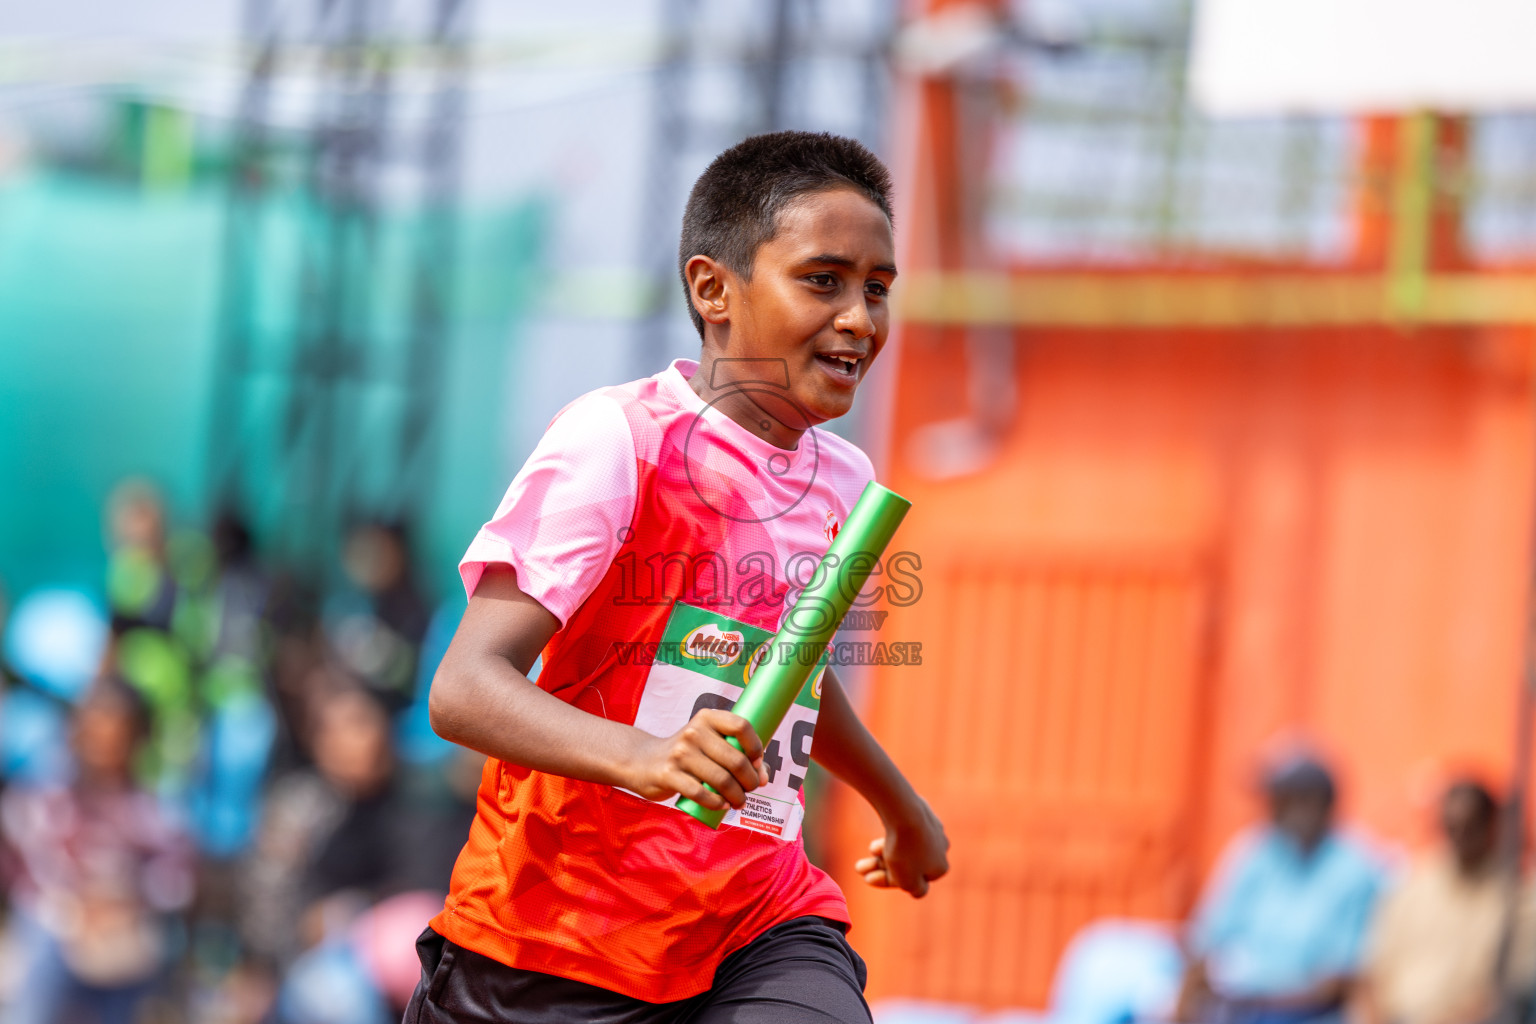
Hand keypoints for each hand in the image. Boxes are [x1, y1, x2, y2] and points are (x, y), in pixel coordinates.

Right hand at [626, 709, 767, 810]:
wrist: (644, 761)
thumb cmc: (687, 754)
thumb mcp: (708, 743)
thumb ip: (736, 753)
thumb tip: (765, 776)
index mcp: (707, 718)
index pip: (741, 726)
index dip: (756, 747)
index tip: (758, 763)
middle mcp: (694, 732)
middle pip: (735, 759)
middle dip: (750, 780)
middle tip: (752, 789)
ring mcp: (680, 753)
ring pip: (721, 779)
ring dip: (737, 795)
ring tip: (740, 801)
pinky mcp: (669, 774)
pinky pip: (701, 793)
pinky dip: (717, 803)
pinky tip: (723, 805)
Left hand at [854, 795, 949, 896]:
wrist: (903, 811)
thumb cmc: (905, 850)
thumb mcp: (908, 881)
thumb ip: (916, 890)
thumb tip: (919, 891)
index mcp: (941, 867)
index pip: (914, 881)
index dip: (890, 881)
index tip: (868, 879)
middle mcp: (941, 848)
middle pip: (907, 862)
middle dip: (881, 867)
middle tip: (859, 868)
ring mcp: (932, 829)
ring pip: (903, 846)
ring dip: (881, 853)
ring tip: (866, 852)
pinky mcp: (921, 811)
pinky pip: (904, 829)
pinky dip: (890, 835)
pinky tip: (877, 837)